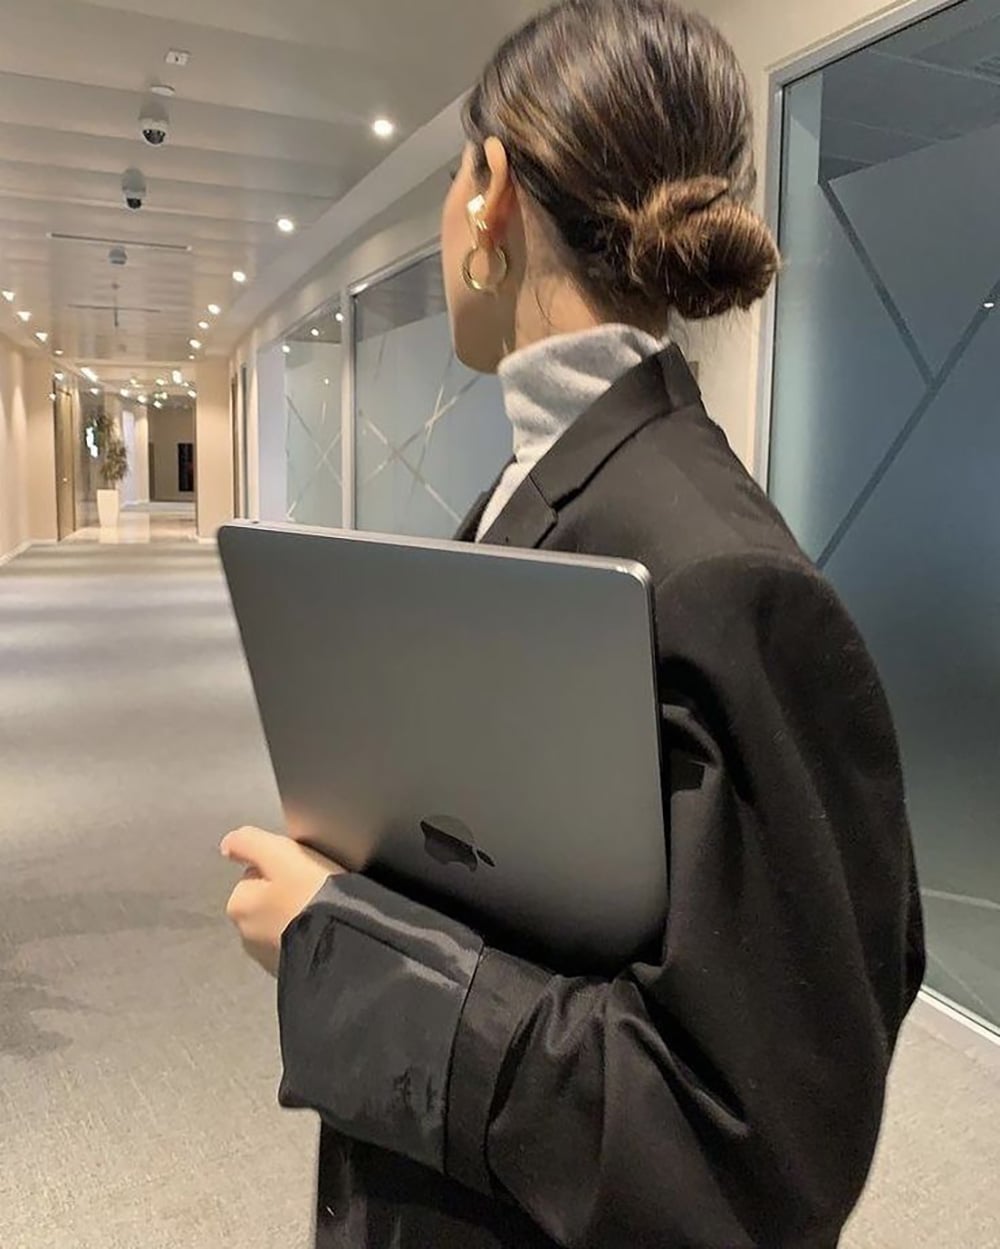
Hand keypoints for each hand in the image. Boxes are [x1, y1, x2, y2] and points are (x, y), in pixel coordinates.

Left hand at [221, 826, 345, 976]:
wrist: (343, 944)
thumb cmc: (310, 895)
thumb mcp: (279, 853)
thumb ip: (248, 842)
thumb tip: (227, 845)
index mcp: (238, 904)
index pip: (256, 873)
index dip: (281, 865)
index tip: (303, 868)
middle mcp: (246, 934)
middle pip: (268, 900)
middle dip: (287, 894)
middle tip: (316, 889)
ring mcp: (268, 958)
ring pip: (283, 923)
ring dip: (298, 917)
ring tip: (326, 911)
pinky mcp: (292, 970)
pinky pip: (299, 943)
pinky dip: (309, 936)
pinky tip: (328, 929)